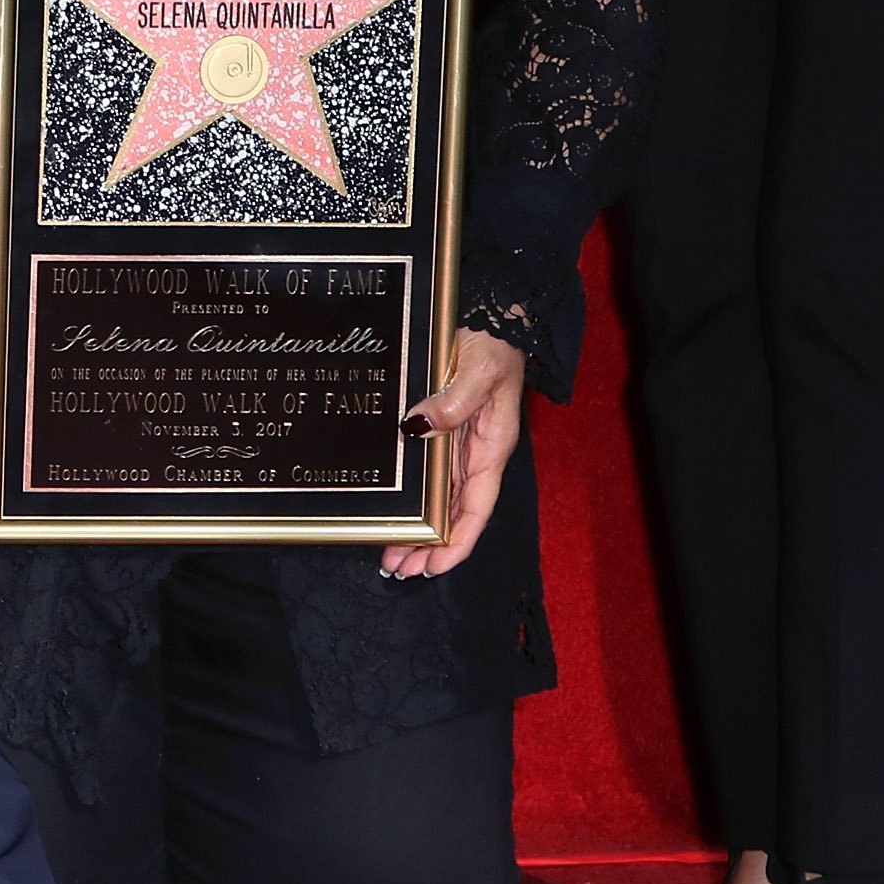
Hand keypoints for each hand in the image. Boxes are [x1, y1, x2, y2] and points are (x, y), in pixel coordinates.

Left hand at [382, 327, 524, 578]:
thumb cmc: (493, 343)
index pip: (477, 508)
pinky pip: (427, 475)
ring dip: (417, 529)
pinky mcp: (439, 430)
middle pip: (454, 513)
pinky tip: (394, 513)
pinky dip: (412, 499)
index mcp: (491, 448)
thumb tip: (418, 426)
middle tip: (397, 569)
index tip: (434, 566)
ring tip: (390, 556)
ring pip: (438, 500)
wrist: (491, 314)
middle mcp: (474, 454)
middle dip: (429, 546)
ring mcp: (456, 444)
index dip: (458, 541)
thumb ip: (453, 402)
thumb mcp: (478, 370)